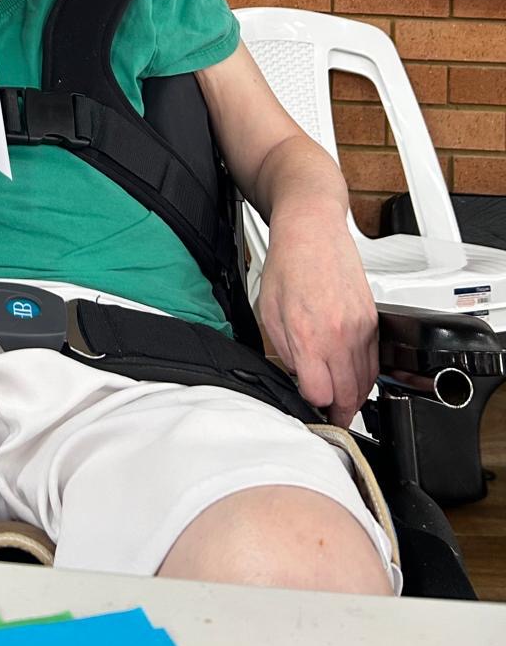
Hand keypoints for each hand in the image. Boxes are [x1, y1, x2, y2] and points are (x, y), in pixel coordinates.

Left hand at [258, 206, 378, 426]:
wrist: (313, 230)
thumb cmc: (288, 264)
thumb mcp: (269, 311)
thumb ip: (285, 350)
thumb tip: (299, 377)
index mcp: (308, 334)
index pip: (320, 394)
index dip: (312, 403)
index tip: (308, 402)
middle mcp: (338, 334)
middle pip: (349, 396)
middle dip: (338, 411)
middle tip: (329, 415)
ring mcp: (360, 328)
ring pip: (367, 383)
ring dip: (354, 397)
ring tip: (340, 399)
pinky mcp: (373, 320)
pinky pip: (375, 362)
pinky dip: (366, 376)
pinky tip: (351, 375)